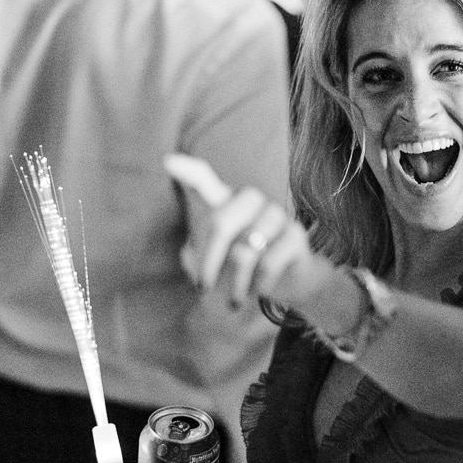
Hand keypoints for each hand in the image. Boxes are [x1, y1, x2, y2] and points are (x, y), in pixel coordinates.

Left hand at [166, 155, 334, 311]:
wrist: (288, 280)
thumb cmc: (241, 267)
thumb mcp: (213, 263)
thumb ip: (196, 256)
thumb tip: (190, 254)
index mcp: (226, 201)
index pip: (203, 180)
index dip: (187, 171)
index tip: (167, 163)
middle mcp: (251, 201)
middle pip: (221, 222)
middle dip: (209, 261)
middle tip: (204, 289)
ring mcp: (275, 214)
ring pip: (246, 249)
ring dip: (235, 282)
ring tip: (233, 299)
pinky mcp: (295, 234)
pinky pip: (268, 263)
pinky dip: (258, 284)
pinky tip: (257, 291)